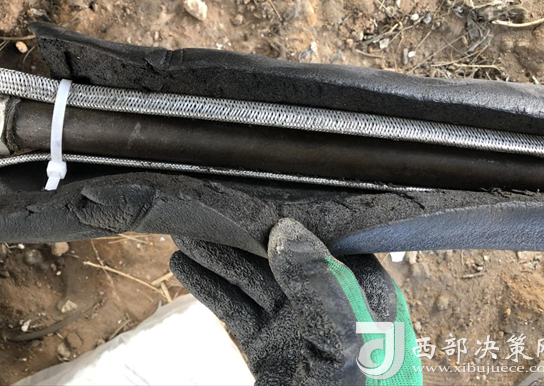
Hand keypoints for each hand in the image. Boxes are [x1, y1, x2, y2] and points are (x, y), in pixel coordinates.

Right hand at [170, 218, 422, 385]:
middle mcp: (328, 302)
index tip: (246, 197)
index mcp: (361, 293)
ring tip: (183, 235)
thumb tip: (289, 230)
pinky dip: (210, 288)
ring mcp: (296, 325)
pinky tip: (185, 268)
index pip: (318, 239)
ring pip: (250, 279)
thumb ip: (321, 287)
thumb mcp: (342, 345)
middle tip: (201, 211)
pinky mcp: (269, 347)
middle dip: (238, 235)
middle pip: (277, 255)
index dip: (280, 216)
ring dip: (216, 258)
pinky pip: (235, 309)